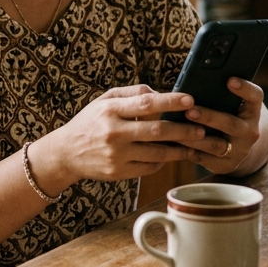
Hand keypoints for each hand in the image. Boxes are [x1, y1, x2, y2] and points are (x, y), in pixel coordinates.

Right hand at [30, 85, 206, 192]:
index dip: (170, 101)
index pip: (145, 104)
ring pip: (157, 152)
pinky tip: (172, 155)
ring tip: (195, 144)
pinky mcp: (119, 173)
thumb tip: (159, 93)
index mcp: (110, 110)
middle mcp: (113, 133)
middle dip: (183, 130)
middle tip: (201, 128)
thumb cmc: (89, 122)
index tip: (189, 99)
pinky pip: (149, 167)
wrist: (66, 153)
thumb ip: (131, 94)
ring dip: (180, 149)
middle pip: (156, 131)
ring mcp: (116, 155)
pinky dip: (163, 160)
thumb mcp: (104, 100)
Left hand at [183, 78, 265, 173]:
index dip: (244, 88)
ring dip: (194, 137)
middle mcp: (250, 131)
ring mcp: (240, 150)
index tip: (229, 80)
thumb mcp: (230, 104)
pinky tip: (174, 144)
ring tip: (175, 129)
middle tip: (189, 111)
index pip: (255, 96)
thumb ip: (218, 93)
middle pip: (231, 123)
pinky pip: (205, 159)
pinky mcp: (226, 165)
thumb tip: (191, 79)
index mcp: (252, 110)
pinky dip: (189, 151)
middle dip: (209, 117)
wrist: (239, 146)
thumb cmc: (227, 114)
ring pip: (216, 145)